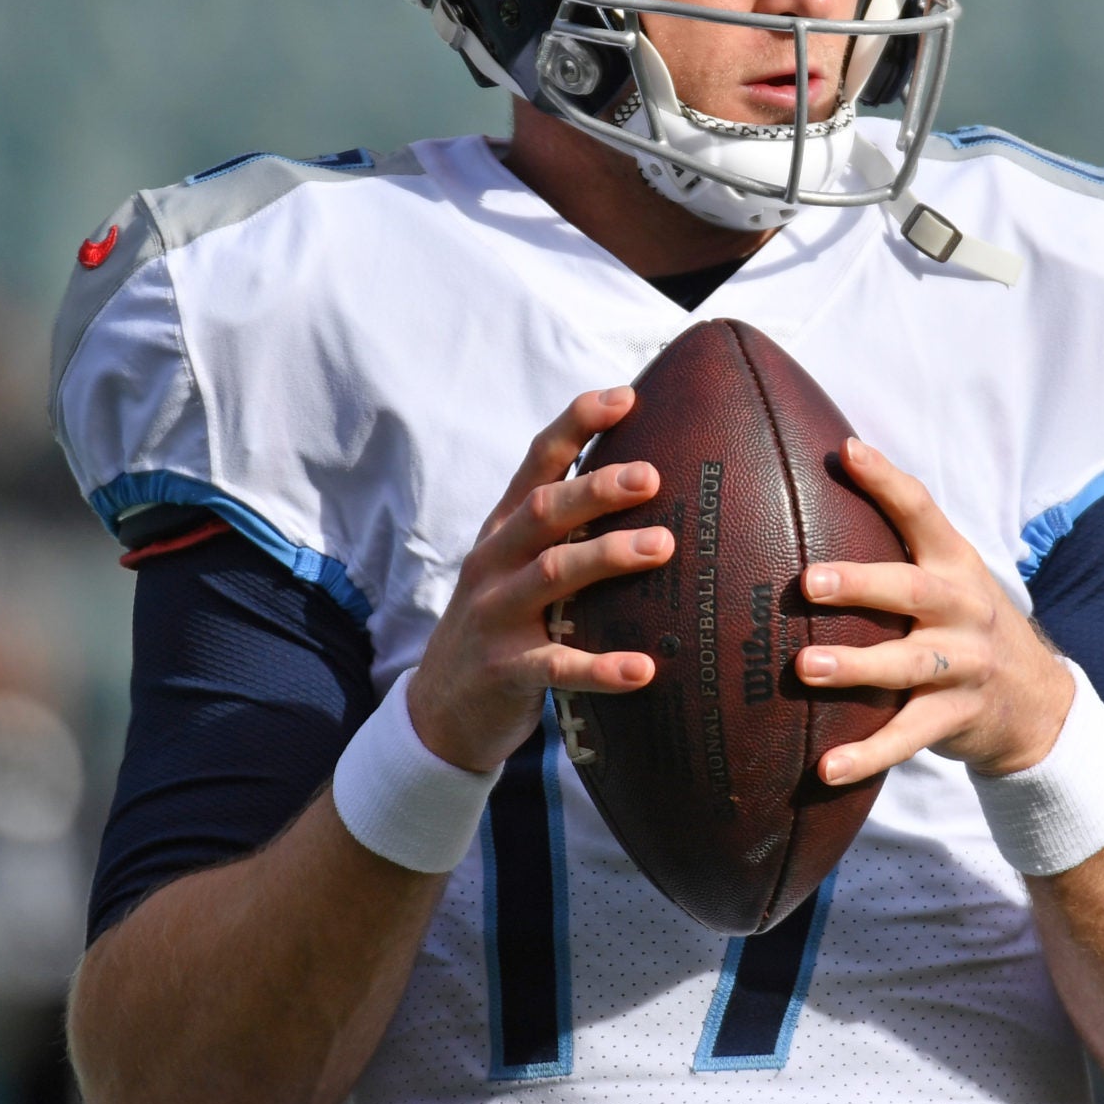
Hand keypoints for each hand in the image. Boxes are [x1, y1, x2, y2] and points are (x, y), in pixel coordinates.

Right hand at [404, 388, 668, 774]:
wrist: (440, 707)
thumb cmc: (502, 622)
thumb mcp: (515, 566)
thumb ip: (562, 529)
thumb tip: (645, 477)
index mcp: (503, 529)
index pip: (537, 463)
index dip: (576, 425)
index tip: (624, 396)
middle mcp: (495, 563)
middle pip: (543, 512)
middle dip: (596, 489)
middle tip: (652, 476)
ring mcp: (495, 616)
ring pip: (551, 575)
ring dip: (607, 556)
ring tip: (663, 545)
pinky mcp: (505, 671)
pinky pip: (557, 666)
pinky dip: (601, 667)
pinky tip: (644, 668)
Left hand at [794, 437, 1075, 783]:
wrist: (1041, 705)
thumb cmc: (967, 625)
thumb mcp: (951, 577)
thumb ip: (900, 539)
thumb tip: (830, 470)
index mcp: (955, 564)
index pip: (922, 512)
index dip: (887, 481)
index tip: (847, 453)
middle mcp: (964, 610)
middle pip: (912, 591)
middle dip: (860, 584)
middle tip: (809, 582)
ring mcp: (963, 666)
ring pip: (907, 665)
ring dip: (856, 666)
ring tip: (804, 667)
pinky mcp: (955, 718)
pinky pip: (907, 738)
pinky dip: (866, 755)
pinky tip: (825, 768)